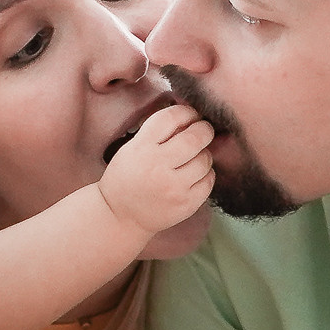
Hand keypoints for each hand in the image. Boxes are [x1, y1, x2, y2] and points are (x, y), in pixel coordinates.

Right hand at [97, 104, 215, 236]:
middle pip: (196, 137)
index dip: (187, 112)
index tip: (191, 115)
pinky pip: (209, 180)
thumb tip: (194, 117)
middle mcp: (157, 166)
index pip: (172, 117)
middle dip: (204, 130)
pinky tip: (193, 176)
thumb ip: (159, 132)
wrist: (120, 217)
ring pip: (206, 159)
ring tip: (192, 159)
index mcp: (141, 148)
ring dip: (204, 154)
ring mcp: (173, 187)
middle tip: (202, 132)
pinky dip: (205, 174)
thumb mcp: (132, 149)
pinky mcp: (186, 204)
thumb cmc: (127, 178)